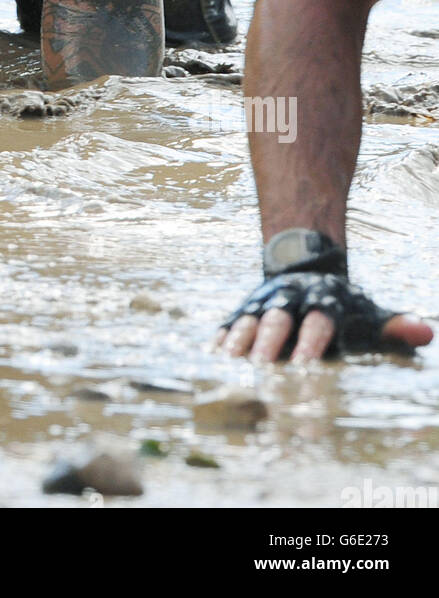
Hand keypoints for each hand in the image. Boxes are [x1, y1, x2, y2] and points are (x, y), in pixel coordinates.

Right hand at [217, 271, 432, 362]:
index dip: (313, 343)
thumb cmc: (342, 306)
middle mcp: (290, 298)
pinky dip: (220, 337)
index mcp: (323, 301)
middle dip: (270, 342)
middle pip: (278, 319)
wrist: (303, 263)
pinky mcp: (242, 308)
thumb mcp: (368, 312)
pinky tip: (212, 356)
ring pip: (250, 318)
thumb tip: (426, 333)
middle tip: (263, 367)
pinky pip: (229, 321)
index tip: (308, 366)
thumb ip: (394, 325)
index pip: (319, 323)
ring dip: (240, 338)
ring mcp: (262, 302)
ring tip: (231, 362)